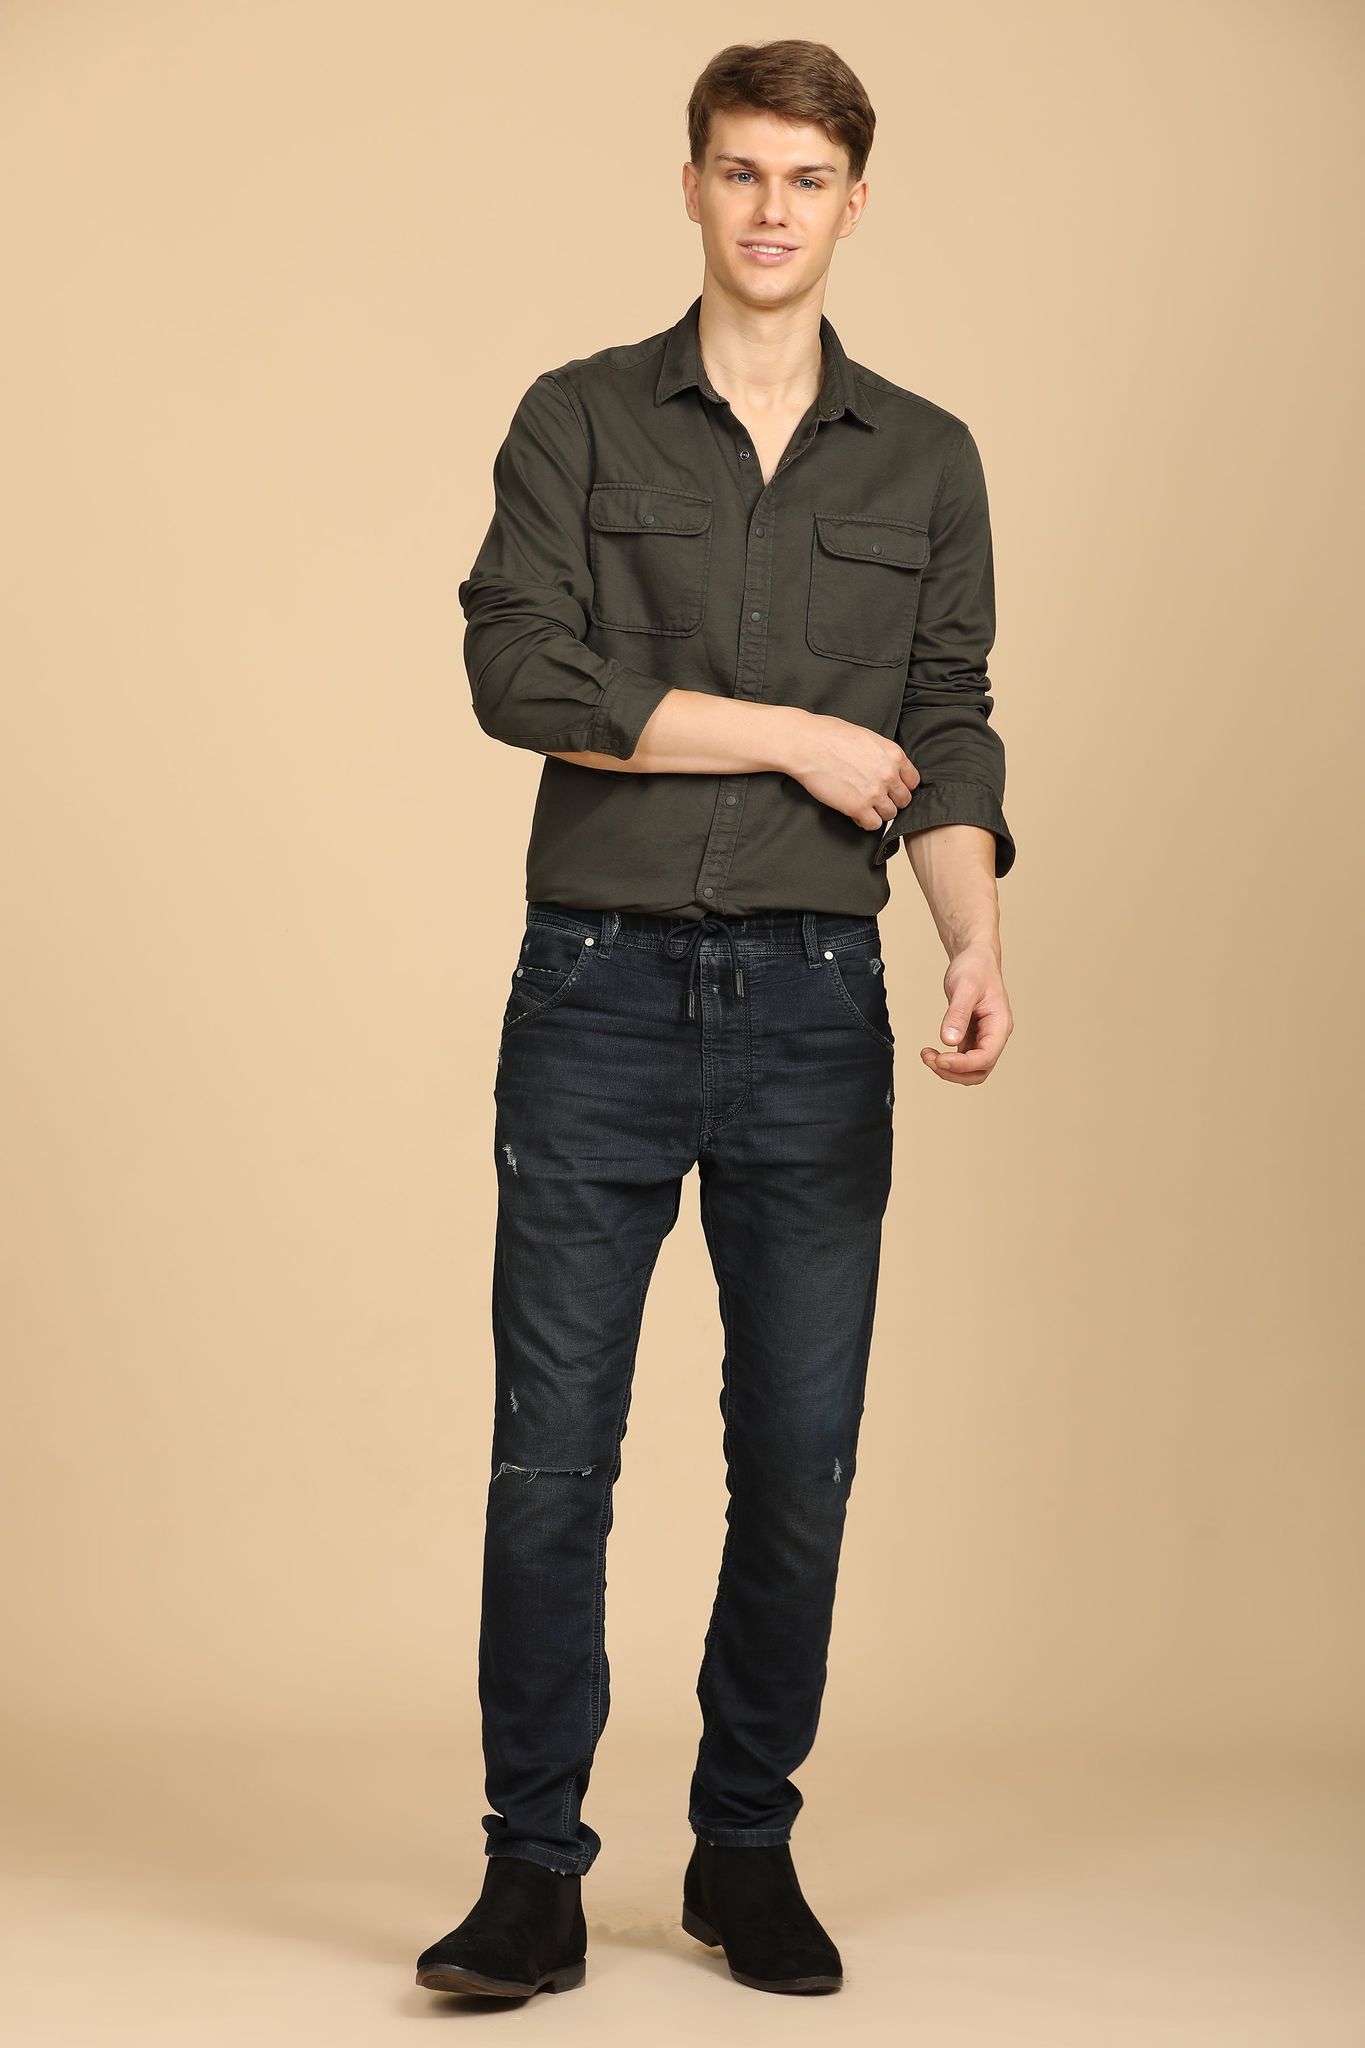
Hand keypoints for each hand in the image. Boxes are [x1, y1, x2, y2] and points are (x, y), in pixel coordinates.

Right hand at [783, 711, 919, 832]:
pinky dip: (865, 822)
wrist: (806, 744)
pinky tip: (855, 813)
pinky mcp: (857, 807)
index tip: (890, 789)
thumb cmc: (830, 735)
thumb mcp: (867, 737)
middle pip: (904, 800)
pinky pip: (873, 825)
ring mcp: (874, 792)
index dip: (901, 786)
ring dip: (878, 812)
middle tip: (875, 798)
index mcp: (894, 754)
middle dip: (891, 800)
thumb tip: (887, 767)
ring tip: (864, 806)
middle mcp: (889, 774)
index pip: (913, 781)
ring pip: (890, 814)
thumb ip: (882, 755)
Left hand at [921, 941, 1013, 1083]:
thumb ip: (957, 1014)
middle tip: (930, 1059)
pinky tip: (931, 1052)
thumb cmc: (975, 968)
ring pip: (970, 1069)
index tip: (939, 1058)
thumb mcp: (965, 987)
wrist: (975, 957)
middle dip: (953, 1072)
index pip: (985, 1058)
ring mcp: (984, 1038)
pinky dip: (946, 1061)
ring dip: (948, 1069)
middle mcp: (995, 1036)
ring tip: (927, 1056)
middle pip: (979, 1071)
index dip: (962, 1064)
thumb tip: (948, 1040)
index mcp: (1000, 1025)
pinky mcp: (972, 1036)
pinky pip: (962, 1059)